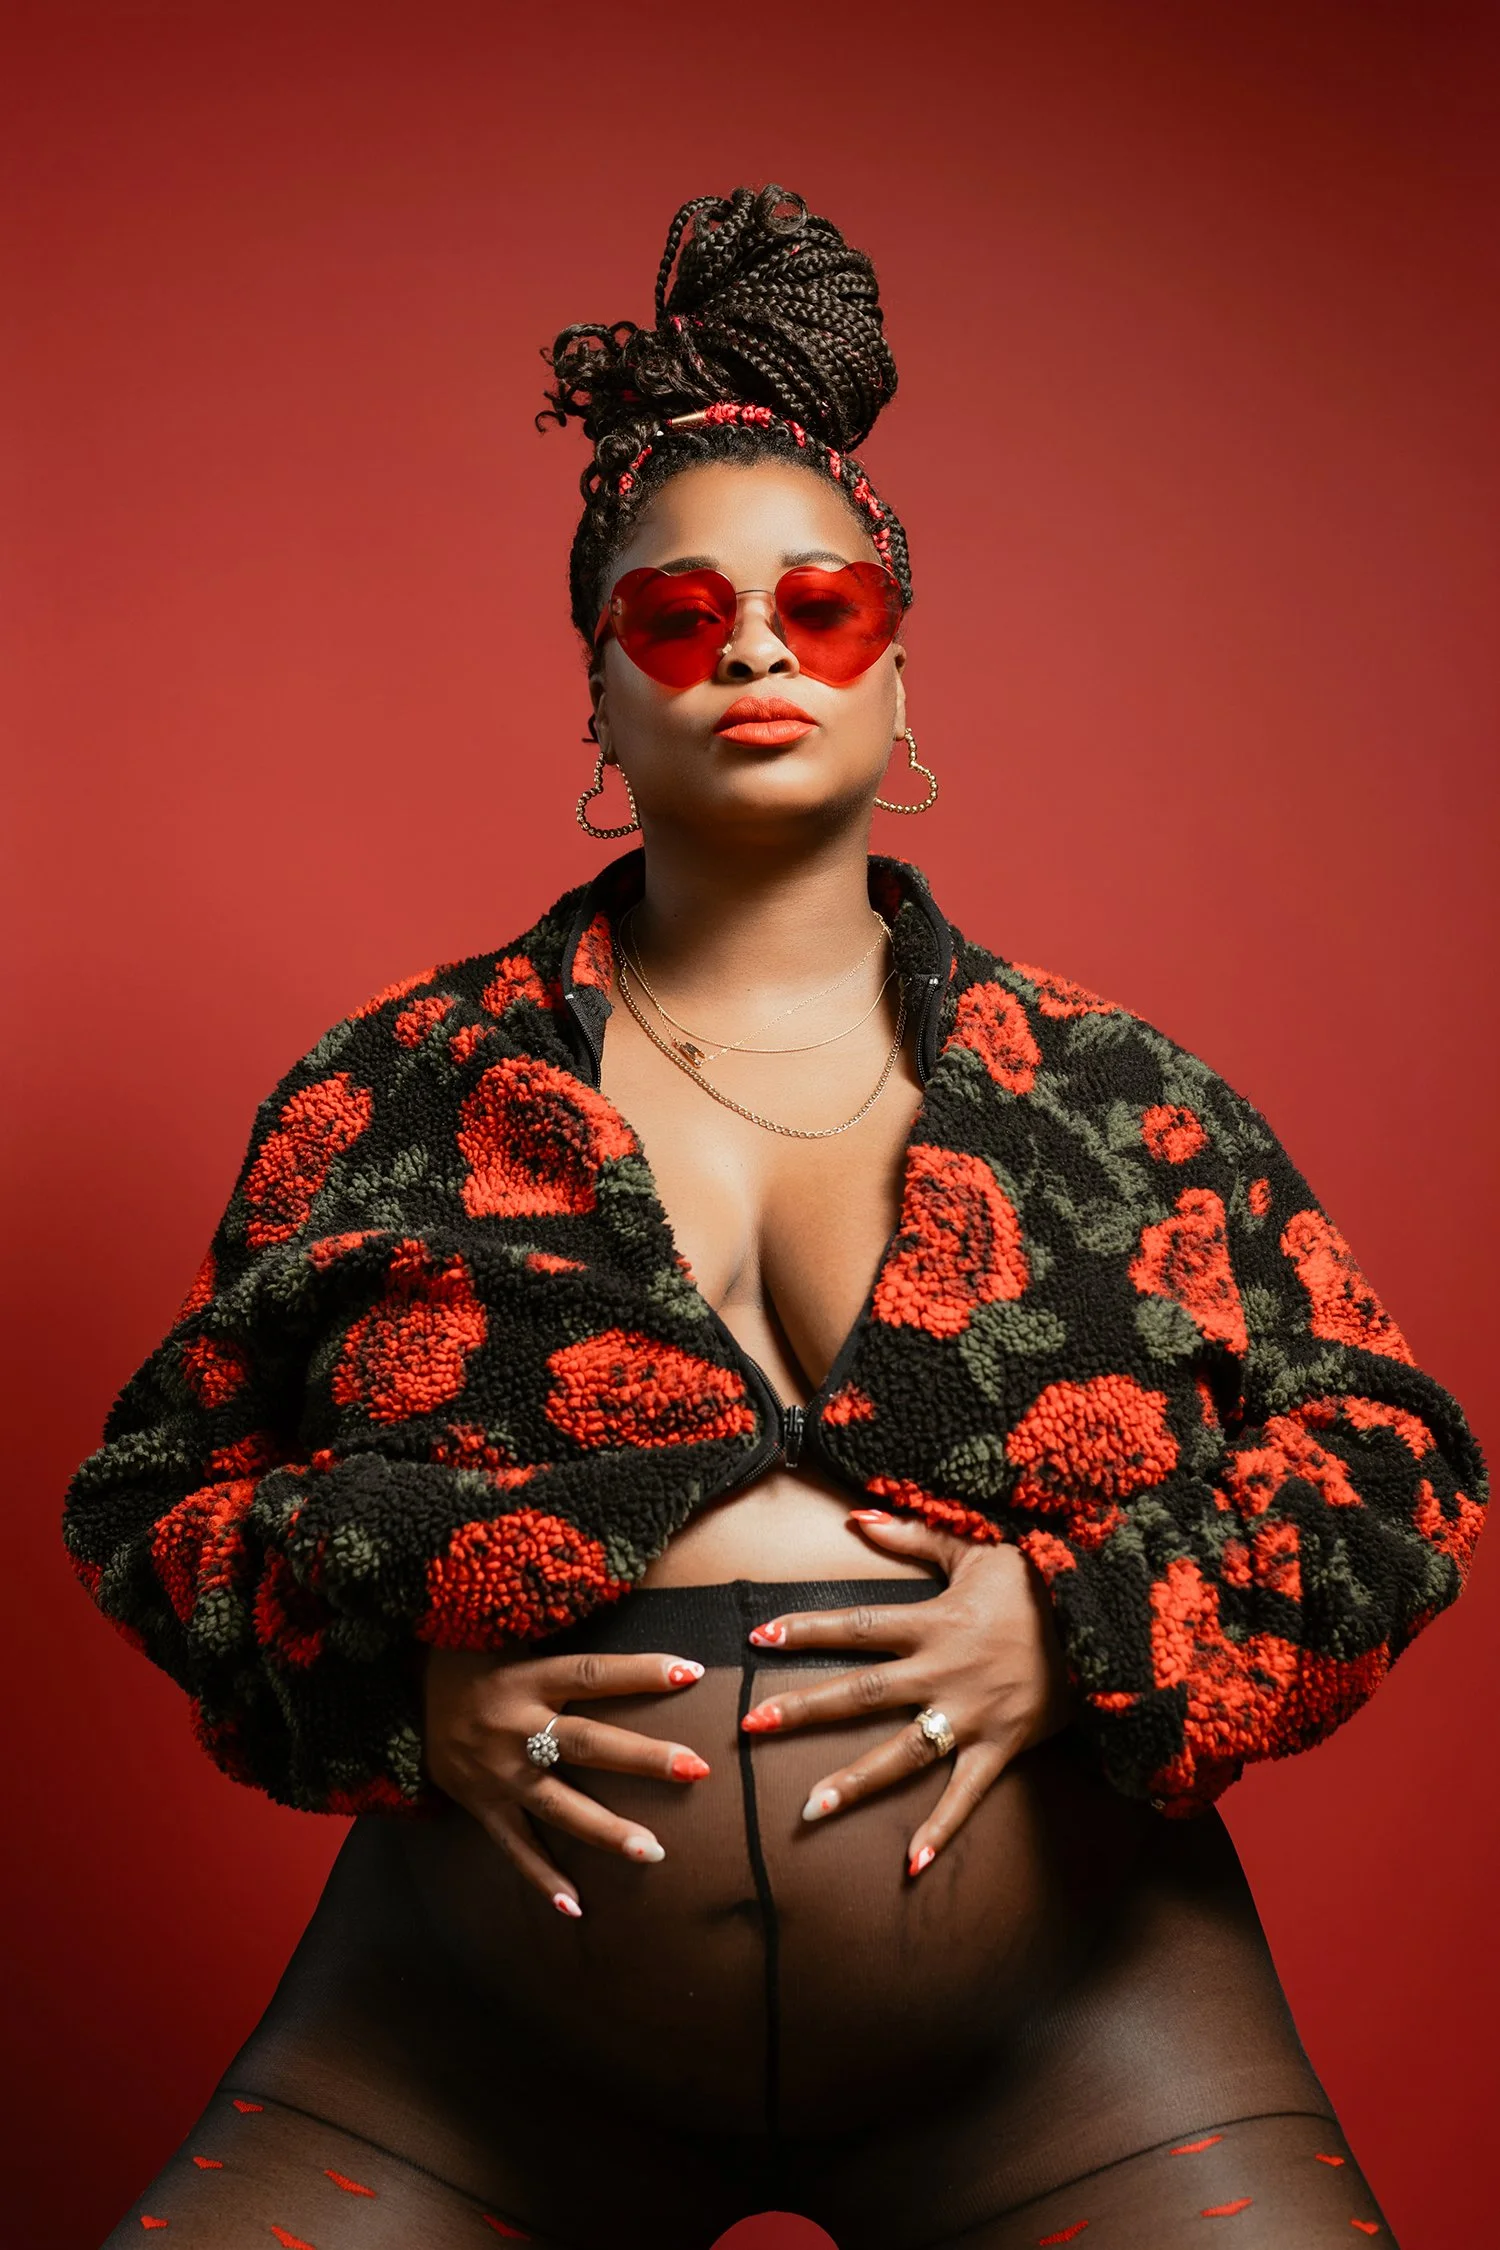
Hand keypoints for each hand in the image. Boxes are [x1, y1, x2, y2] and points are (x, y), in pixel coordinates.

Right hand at [422, 1643, 711, 1917]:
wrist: (399, 1690)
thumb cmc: (470, 1656)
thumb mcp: (508, 1633)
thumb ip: (559, 1633)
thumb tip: (617, 1600)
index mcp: (527, 1678)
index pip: (594, 1673)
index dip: (641, 1671)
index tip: (692, 1673)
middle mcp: (514, 1727)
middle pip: (588, 1743)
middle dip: (643, 1758)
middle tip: (697, 1769)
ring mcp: (496, 1772)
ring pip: (558, 1805)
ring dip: (605, 1830)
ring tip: (653, 1851)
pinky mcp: (480, 1804)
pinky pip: (514, 1846)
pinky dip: (543, 1878)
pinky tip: (577, 1908)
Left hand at [739, 1510, 1077, 1875]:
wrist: (1105, 1622)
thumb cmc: (1036, 1584)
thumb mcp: (976, 1549)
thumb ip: (913, 1536)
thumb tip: (855, 1517)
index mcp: (933, 1623)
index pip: (857, 1626)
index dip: (807, 1629)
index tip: (758, 1637)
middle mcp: (944, 1672)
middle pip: (864, 1692)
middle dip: (806, 1708)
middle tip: (752, 1726)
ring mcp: (971, 1716)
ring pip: (904, 1753)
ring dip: (857, 1782)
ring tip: (809, 1808)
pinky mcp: (1002, 1747)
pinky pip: (968, 1794)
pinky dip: (942, 1828)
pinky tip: (911, 1863)